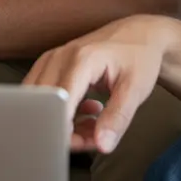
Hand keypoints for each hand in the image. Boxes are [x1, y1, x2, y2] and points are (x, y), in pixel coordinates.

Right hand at [23, 16, 172, 152]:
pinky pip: (44, 97)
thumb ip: (118, 118)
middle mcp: (60, 57)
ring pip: (41, 103)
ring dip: (63, 122)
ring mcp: (52, 60)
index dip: (67, 131)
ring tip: (93, 124)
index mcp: (81, 60)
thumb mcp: (135, 89)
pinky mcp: (50, 65)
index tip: (84, 145)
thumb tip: (102, 145)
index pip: (59, 104)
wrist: (139, 34)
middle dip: (66, 131)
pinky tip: (86, 112)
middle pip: (45, 105)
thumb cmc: (139, 57)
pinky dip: (62, 113)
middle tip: (92, 138)